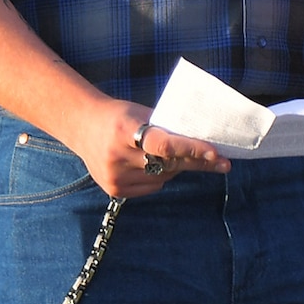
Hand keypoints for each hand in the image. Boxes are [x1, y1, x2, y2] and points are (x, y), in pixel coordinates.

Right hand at [69, 99, 227, 198]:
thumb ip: (167, 127)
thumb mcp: (140, 113)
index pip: (164, 144)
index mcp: (125, 129)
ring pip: (163, 177)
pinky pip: (152, 187)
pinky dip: (158, 176)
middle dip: (196, 161)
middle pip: (168, 163)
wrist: (82, 127)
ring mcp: (115, 176)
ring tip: (164, 154)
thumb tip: (203, 141)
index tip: (216, 153)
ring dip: (173, 167)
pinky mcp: (115, 190)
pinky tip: (148, 164)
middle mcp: (118, 156)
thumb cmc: (118, 115)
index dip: (192, 149)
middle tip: (222, 161)